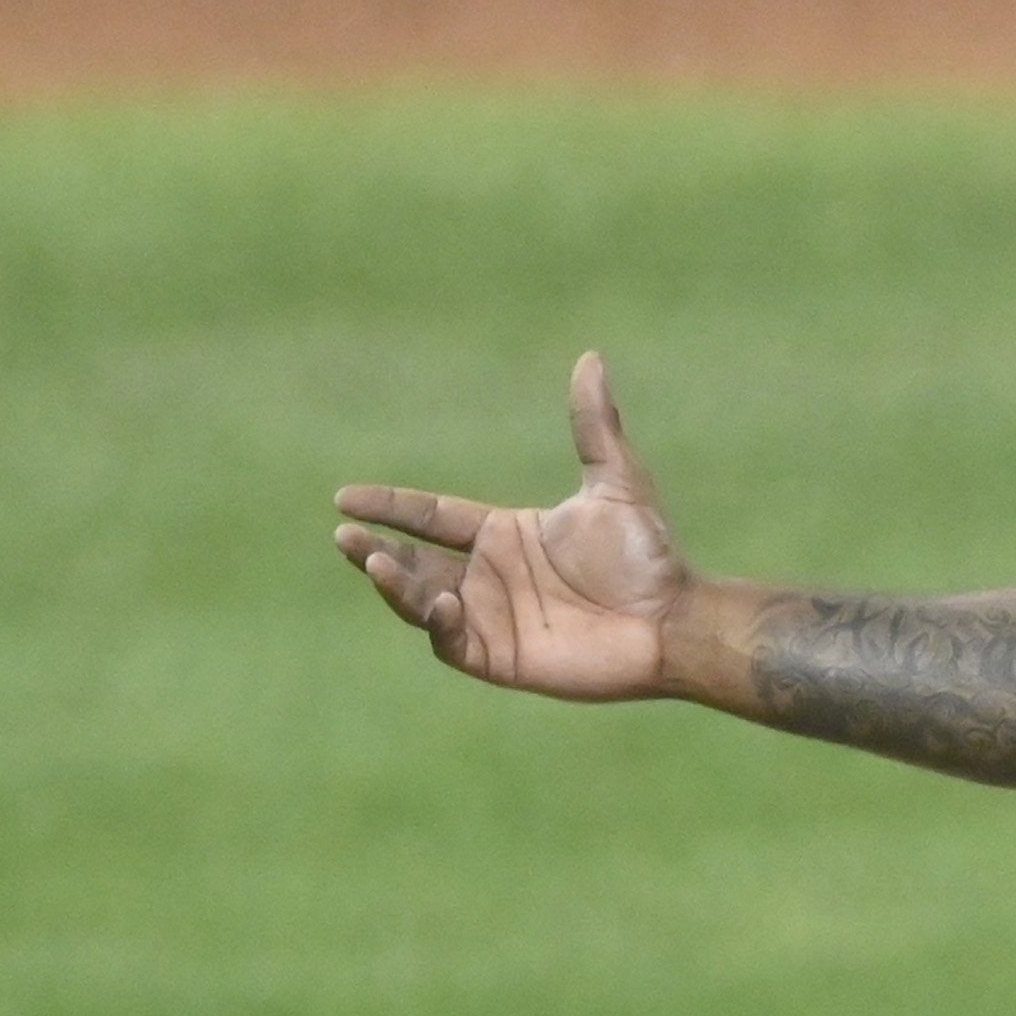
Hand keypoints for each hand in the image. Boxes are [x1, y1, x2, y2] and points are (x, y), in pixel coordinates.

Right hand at [333, 352, 688, 699]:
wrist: (672, 616)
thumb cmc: (647, 553)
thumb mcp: (615, 482)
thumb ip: (594, 425)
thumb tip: (591, 358)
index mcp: (505, 534)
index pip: (432, 516)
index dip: (391, 506)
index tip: (345, 496)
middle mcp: (490, 575)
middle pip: (414, 560)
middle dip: (375, 549)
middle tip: (344, 535)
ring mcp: (491, 618)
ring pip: (422, 601)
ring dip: (395, 584)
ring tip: (374, 561)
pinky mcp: (500, 658)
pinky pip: (452, 642)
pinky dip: (438, 623)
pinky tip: (442, 602)